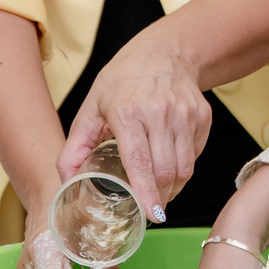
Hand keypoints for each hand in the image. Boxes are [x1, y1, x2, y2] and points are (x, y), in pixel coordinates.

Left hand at [58, 26, 211, 220]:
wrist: (163, 53)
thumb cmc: (122, 83)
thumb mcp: (91, 108)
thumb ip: (74, 147)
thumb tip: (66, 182)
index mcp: (128, 112)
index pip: (140, 161)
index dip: (147, 191)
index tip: (153, 214)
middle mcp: (160, 112)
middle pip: (165, 171)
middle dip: (159, 197)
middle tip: (149, 207)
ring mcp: (185, 113)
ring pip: (184, 168)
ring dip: (173, 188)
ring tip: (160, 191)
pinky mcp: (202, 116)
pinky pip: (195, 156)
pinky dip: (183, 168)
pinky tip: (169, 162)